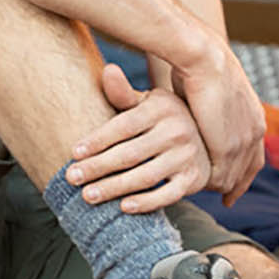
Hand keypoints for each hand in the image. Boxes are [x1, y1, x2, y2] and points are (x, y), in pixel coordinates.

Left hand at [66, 64, 215, 212]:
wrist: (206, 140)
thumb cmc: (162, 121)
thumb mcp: (147, 103)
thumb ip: (123, 94)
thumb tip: (108, 70)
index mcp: (162, 108)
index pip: (123, 126)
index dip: (97, 140)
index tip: (73, 153)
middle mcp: (178, 131)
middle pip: (130, 154)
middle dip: (97, 167)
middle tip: (71, 178)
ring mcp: (188, 156)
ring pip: (145, 177)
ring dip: (114, 188)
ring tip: (88, 196)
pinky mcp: (194, 179)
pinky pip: (168, 195)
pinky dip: (146, 203)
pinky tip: (123, 207)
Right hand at [167, 36, 266, 205]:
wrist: (205, 59)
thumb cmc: (201, 68)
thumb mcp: (213, 94)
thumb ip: (212, 113)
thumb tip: (201, 118)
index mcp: (256, 118)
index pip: (255, 155)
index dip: (244, 171)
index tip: (235, 185)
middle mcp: (256, 132)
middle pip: (248, 169)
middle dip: (235, 185)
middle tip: (225, 199)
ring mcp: (244, 141)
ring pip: (233, 176)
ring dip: (217, 185)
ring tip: (201, 191)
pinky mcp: (228, 147)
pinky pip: (220, 175)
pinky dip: (207, 183)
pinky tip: (195, 186)